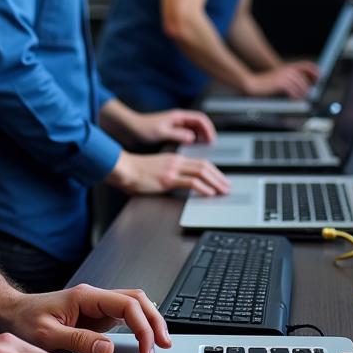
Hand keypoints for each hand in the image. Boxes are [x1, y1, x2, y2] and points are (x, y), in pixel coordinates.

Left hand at [4, 281, 171, 352]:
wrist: (9, 313)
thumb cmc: (22, 320)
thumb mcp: (47, 335)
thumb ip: (78, 341)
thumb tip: (108, 349)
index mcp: (85, 297)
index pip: (127, 305)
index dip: (142, 327)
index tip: (146, 350)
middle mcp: (94, 298)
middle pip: (137, 300)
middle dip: (154, 321)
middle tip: (163, 346)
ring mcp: (96, 307)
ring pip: (134, 305)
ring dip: (149, 322)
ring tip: (159, 344)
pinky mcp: (95, 317)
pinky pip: (124, 316)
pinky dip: (139, 327)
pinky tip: (144, 340)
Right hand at [107, 151, 229, 196]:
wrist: (124, 168)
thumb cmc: (136, 171)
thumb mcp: (156, 169)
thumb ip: (169, 173)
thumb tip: (177, 183)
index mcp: (175, 159)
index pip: (200, 162)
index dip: (214, 171)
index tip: (221, 179)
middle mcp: (176, 162)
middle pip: (205, 166)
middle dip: (219, 177)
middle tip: (227, 186)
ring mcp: (173, 169)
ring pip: (201, 172)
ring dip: (215, 182)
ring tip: (222, 191)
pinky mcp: (168, 179)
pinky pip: (190, 182)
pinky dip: (203, 187)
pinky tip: (209, 193)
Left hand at [127, 108, 216, 145]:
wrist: (130, 128)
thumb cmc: (143, 128)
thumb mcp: (161, 132)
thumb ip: (178, 134)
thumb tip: (193, 138)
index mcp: (178, 116)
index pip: (200, 119)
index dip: (208, 129)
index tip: (211, 139)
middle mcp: (179, 119)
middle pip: (200, 124)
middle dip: (207, 134)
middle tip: (211, 146)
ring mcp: (176, 125)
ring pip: (194, 130)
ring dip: (201, 137)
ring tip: (204, 149)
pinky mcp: (172, 131)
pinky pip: (187, 134)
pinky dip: (193, 140)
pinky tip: (192, 149)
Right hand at [243, 62, 317, 98]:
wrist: (253, 83)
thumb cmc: (265, 83)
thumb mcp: (278, 77)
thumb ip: (289, 78)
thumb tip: (301, 85)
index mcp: (287, 67)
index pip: (306, 65)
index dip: (315, 70)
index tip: (320, 76)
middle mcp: (287, 70)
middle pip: (304, 78)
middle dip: (309, 86)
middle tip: (310, 93)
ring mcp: (284, 76)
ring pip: (300, 85)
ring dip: (303, 93)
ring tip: (303, 98)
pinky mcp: (281, 83)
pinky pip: (293, 90)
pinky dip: (296, 96)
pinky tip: (295, 99)